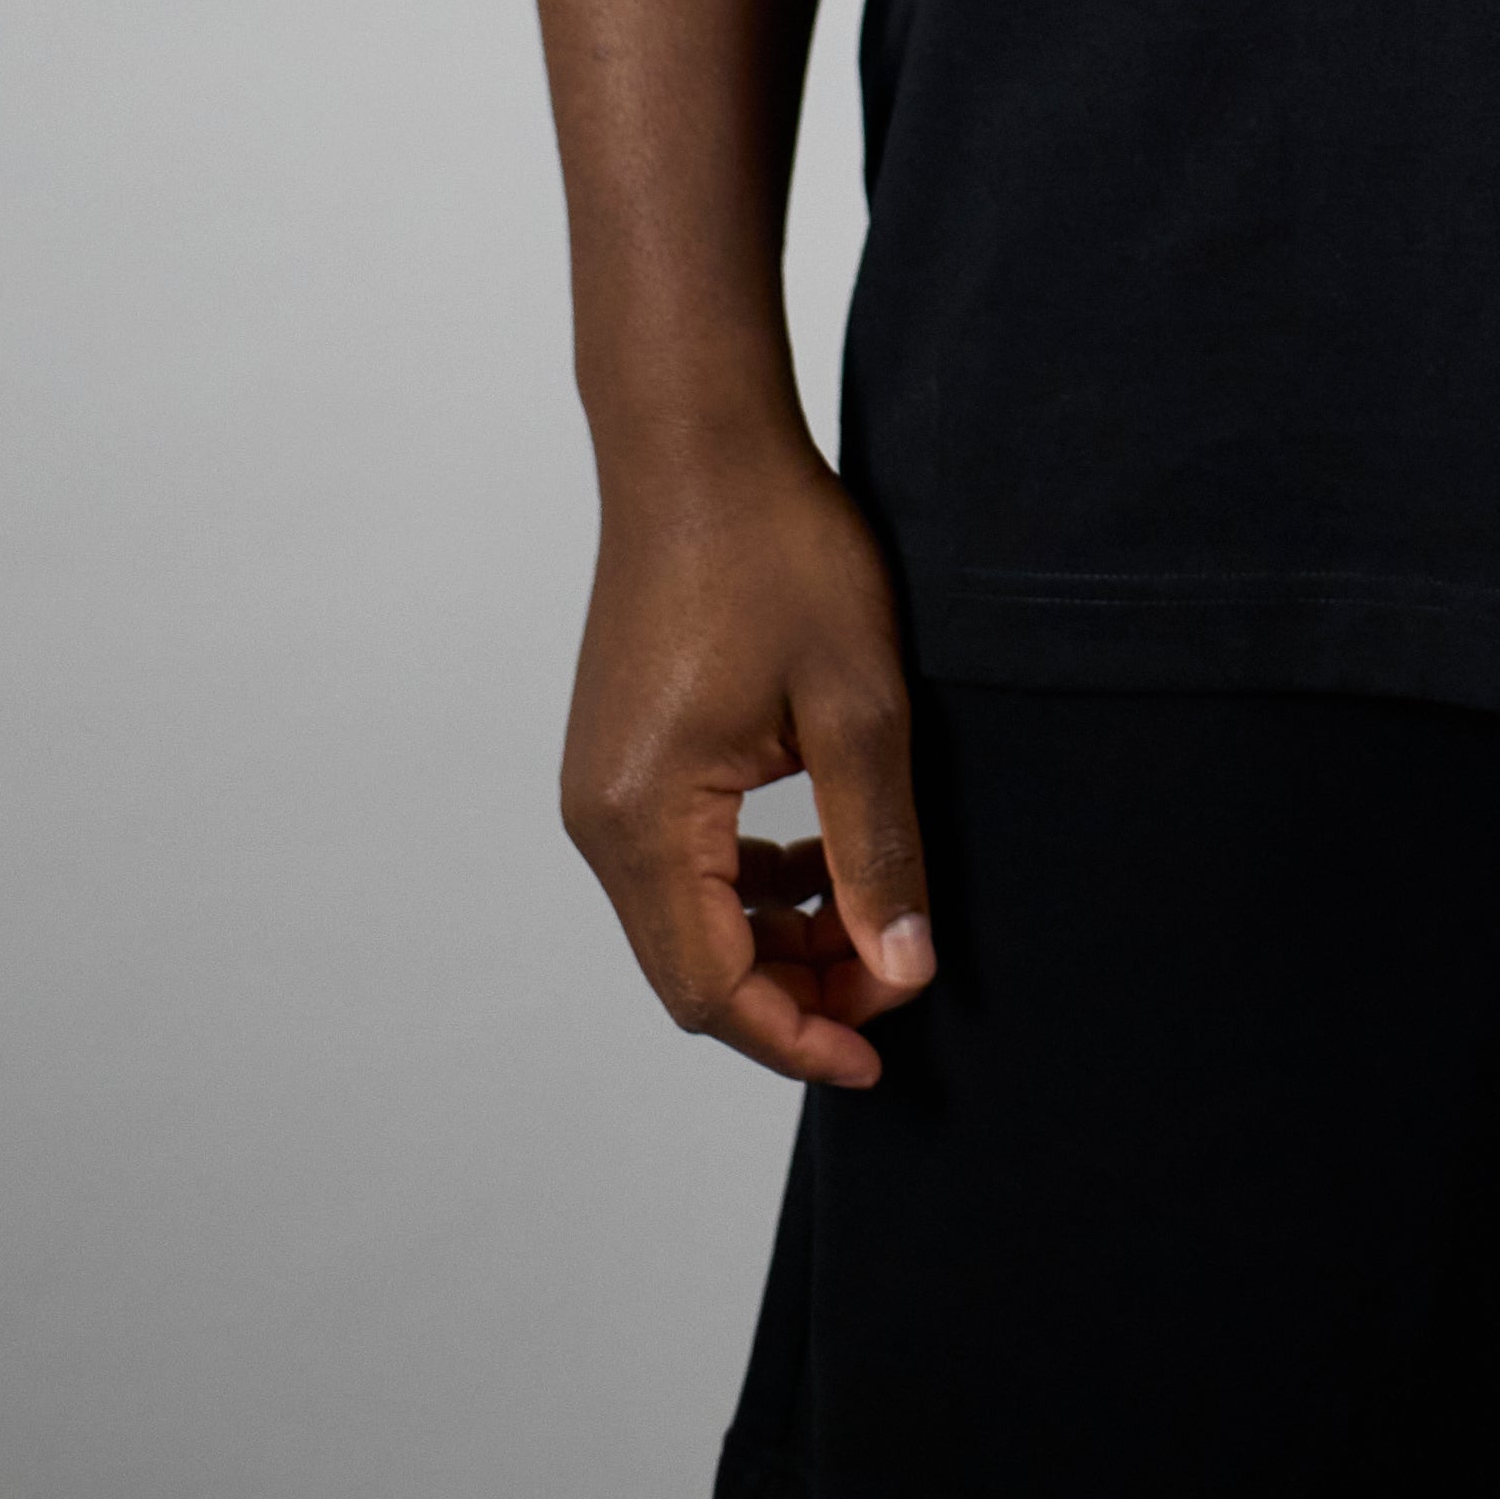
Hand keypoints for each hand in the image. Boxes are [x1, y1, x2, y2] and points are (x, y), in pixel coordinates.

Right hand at [559, 436, 936, 1088]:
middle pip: (692, 968)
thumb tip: (901, 971)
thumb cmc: (776, 552)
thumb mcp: (857, 704)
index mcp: (643, 818)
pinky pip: (681, 864)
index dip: (799, 1037)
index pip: (712, 988)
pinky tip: (818, 855)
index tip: (883, 1054)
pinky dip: (751, 887)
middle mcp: (598, 819)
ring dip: (777, 942)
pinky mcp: (620, 759)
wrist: (697, 444)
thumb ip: (876, 847)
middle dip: (795, 995)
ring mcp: (600, 788)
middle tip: (895, 980)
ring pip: (688, 919)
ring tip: (872, 923)